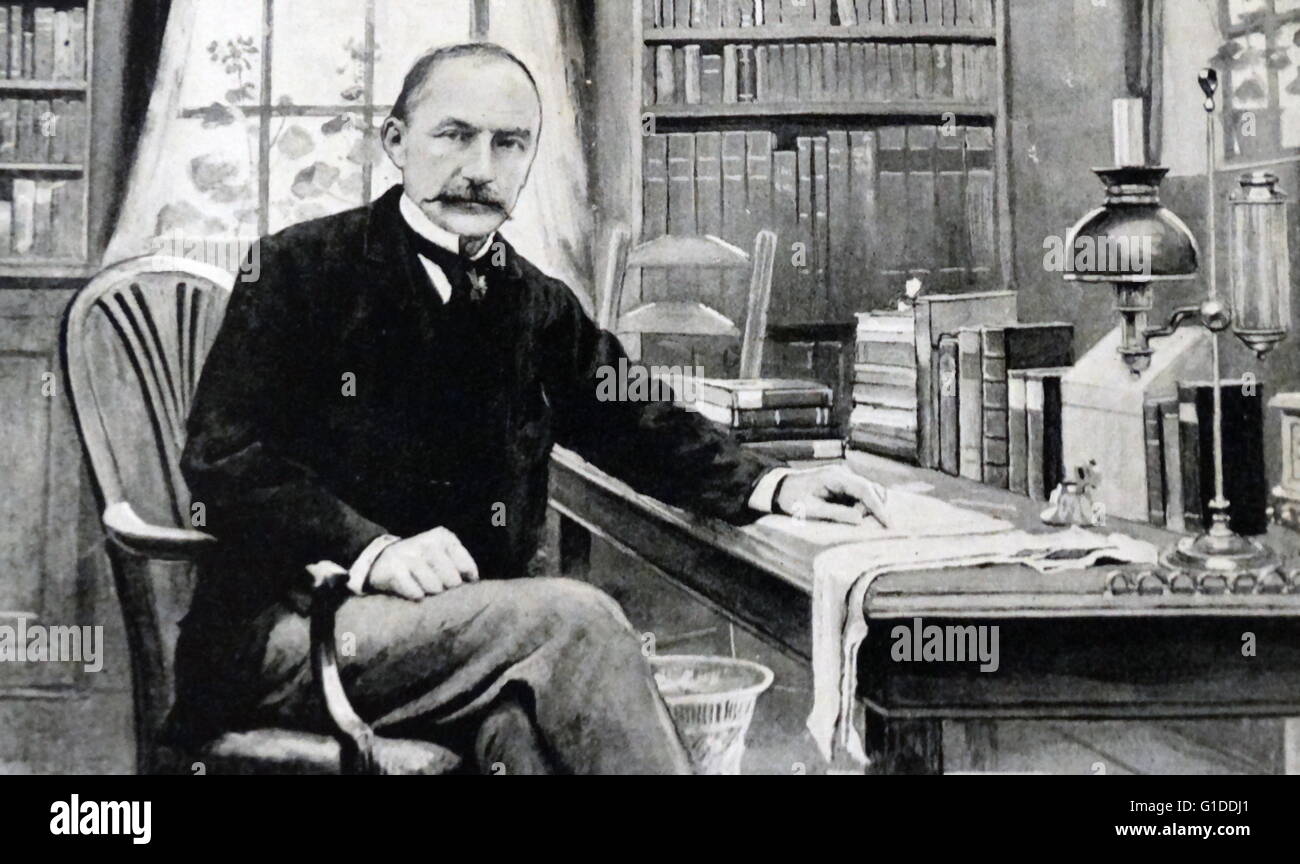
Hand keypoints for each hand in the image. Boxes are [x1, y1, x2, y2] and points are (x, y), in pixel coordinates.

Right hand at [366, 526, 479, 599]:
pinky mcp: (393, 569)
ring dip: (430, 593)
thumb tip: (475, 582)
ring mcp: (409, 555)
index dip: (466, 579)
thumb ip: (460, 564)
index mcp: (443, 537)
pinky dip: (416, 596)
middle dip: (446, 588)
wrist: (380, 559)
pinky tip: (412, 591)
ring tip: (423, 587)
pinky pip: (416, 593)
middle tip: (437, 586)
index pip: (465, 566)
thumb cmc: (421, 562)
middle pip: (452, 580)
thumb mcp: (442, 555)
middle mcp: (427, 543)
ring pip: (434, 587)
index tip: (462, 583)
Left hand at [774, 465, 889, 526]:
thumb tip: (861, 519)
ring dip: (867, 508)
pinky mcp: (845, 485)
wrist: (780, 489)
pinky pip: (862, 496)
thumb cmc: (793, 499)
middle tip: (854, 522)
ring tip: (848, 518)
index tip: (889, 525)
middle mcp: (844, 474)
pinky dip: (861, 507)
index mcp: (835, 476)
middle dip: (871, 509)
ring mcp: (846, 478)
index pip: (865, 490)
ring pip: (870, 492)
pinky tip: (849, 515)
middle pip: (873, 490)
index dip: (879, 508)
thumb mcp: (811, 510)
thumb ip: (836, 514)